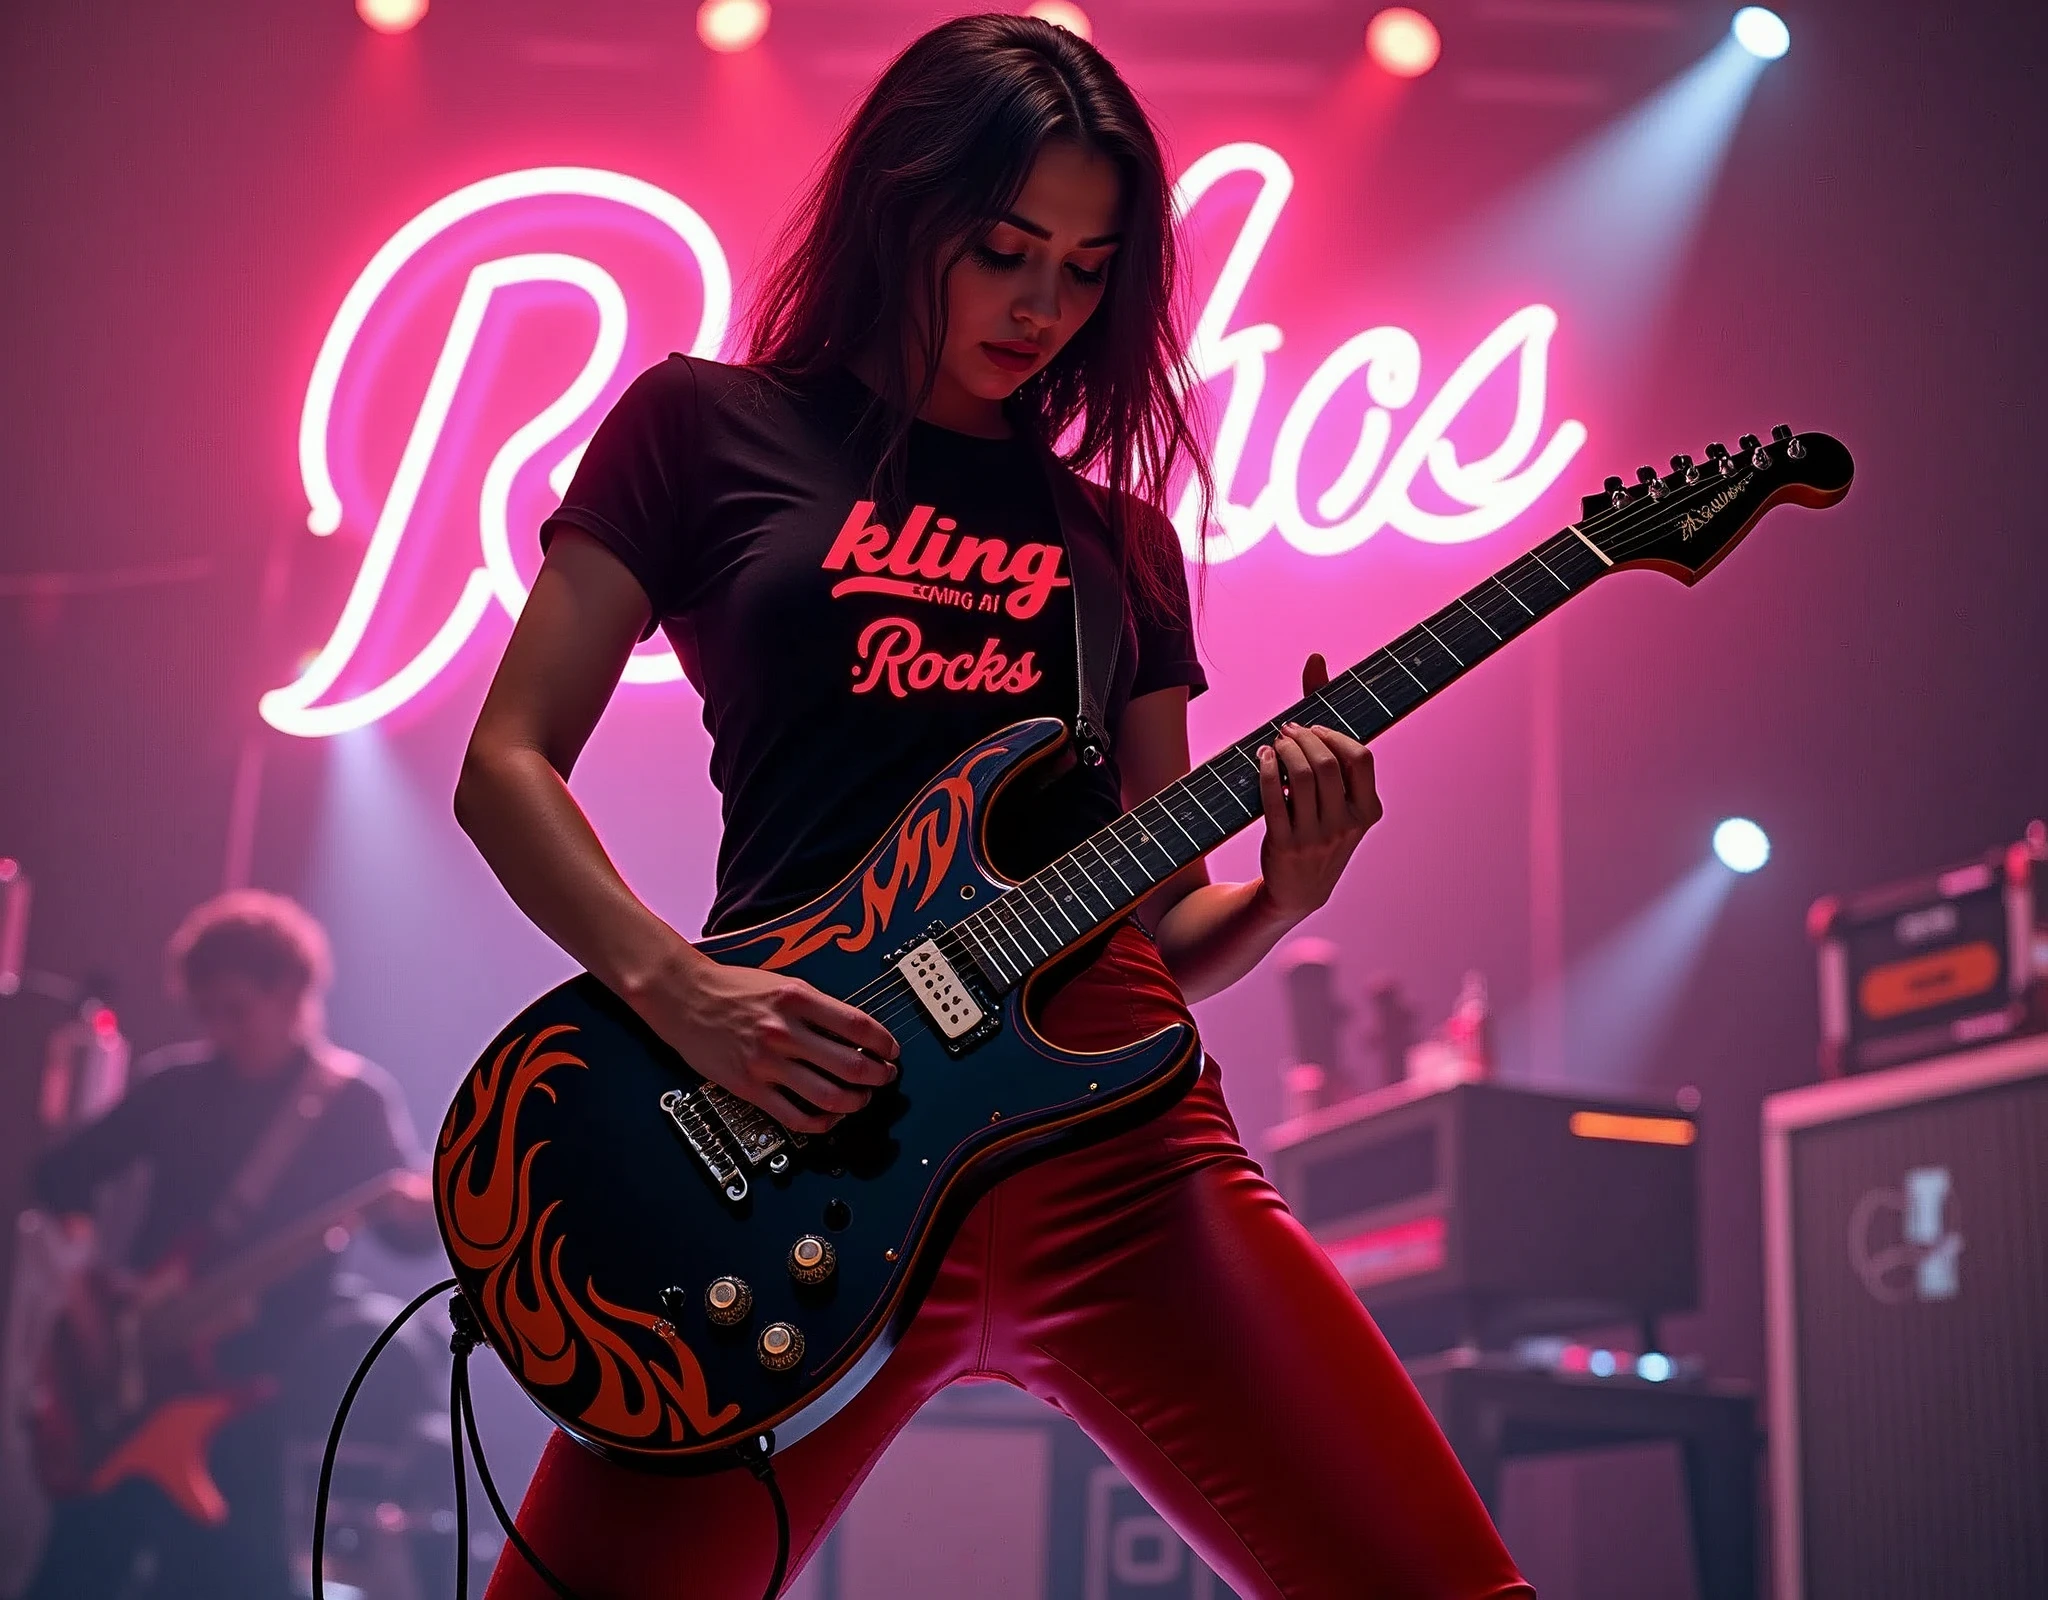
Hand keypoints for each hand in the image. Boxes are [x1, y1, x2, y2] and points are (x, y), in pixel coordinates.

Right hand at [635, 952, 900, 1134]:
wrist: (684, 997)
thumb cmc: (732, 988)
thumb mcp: (782, 983)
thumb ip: (817, 1007)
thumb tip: (855, 1032)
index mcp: (797, 999)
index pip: (858, 1025)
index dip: (884, 1043)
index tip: (891, 1051)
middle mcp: (784, 1031)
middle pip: (850, 1065)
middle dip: (878, 1076)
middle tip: (885, 1078)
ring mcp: (767, 1062)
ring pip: (828, 1096)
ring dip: (855, 1102)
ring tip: (861, 1099)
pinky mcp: (749, 1086)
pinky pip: (794, 1116)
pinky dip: (820, 1123)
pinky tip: (829, 1119)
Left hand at [1255, 652, 1383, 922]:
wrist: (1299, 890)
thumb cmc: (1320, 826)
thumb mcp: (1338, 793)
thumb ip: (1331, 732)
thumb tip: (1316, 659)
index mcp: (1369, 811)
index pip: (1360, 757)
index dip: (1334, 734)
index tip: (1314, 728)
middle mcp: (1347, 825)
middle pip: (1326, 763)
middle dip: (1303, 738)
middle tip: (1287, 731)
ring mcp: (1317, 837)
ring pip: (1299, 778)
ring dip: (1283, 751)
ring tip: (1276, 743)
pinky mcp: (1285, 845)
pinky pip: (1272, 799)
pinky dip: (1265, 771)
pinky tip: (1261, 759)